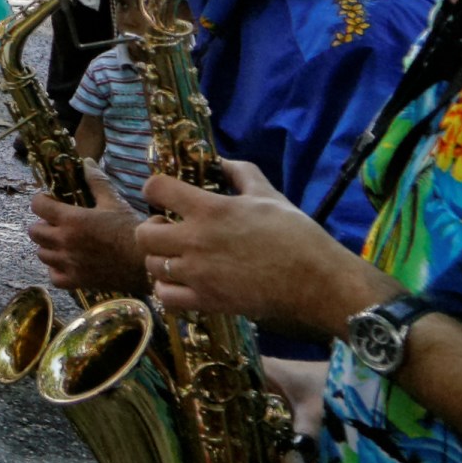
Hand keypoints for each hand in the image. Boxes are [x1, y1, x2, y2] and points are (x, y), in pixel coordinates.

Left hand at [27, 170, 146, 296]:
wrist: (147, 262)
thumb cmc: (131, 229)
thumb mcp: (114, 201)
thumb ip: (96, 181)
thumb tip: (86, 162)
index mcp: (72, 219)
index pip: (37, 205)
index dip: (42, 201)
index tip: (50, 201)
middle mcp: (65, 241)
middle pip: (34, 231)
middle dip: (43, 224)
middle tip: (57, 223)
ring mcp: (69, 263)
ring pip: (41, 253)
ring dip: (48, 246)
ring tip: (63, 242)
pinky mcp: (76, 281)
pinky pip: (53, 276)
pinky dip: (56, 269)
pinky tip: (68, 263)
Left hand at [137, 160, 382, 334]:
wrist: (317, 281)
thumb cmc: (296, 234)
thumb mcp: (268, 194)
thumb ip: (239, 173)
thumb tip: (220, 161)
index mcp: (209, 209)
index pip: (156, 188)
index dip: (155, 189)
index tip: (163, 195)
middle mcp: (195, 240)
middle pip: (144, 233)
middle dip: (152, 228)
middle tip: (169, 228)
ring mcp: (198, 273)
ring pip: (151, 265)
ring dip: (159, 258)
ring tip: (177, 256)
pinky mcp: (206, 301)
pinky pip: (165, 296)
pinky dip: (167, 288)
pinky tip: (182, 281)